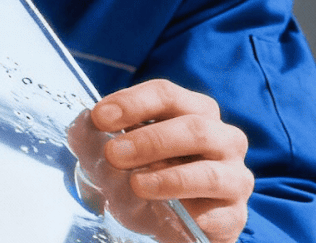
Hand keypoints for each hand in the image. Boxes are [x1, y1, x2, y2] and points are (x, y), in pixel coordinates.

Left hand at [68, 80, 252, 242]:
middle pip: (193, 128)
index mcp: (195, 111)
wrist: (179, 221)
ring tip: (136, 185)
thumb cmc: (152, 175)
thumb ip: (98, 140)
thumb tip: (81, 129)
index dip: (132, 102)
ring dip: (169, 178)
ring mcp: (234, 178)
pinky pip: (215, 216)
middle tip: (113, 153)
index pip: (166, 94)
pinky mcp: (234, 217)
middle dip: (150, 140)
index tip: (99, 117)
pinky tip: (167, 216)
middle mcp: (223, 139)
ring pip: (210, 173)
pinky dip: (189, 216)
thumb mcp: (122, 155)